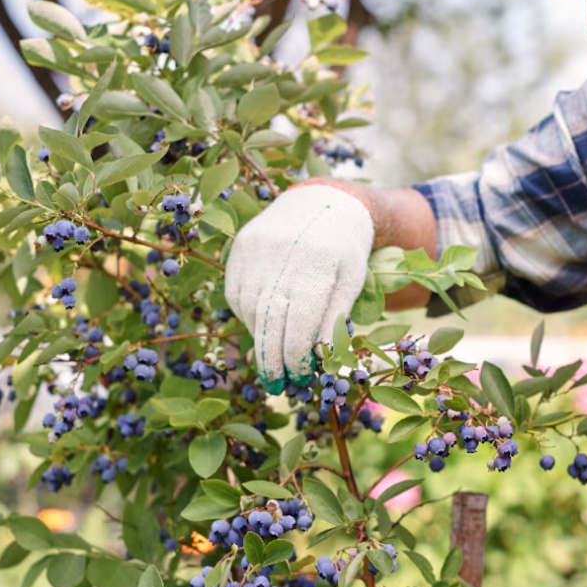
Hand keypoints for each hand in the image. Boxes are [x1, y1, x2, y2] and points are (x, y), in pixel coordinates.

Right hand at [224, 184, 372, 390]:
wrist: (322, 201)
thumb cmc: (344, 250)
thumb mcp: (351, 282)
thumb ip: (334, 319)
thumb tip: (319, 361)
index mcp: (318, 264)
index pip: (299, 323)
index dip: (296, 356)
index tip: (298, 379)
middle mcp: (283, 254)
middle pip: (269, 321)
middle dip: (272, 359)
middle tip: (277, 386)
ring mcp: (257, 248)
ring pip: (249, 309)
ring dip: (260, 339)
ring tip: (274, 355)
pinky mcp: (241, 247)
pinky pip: (236, 293)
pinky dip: (247, 315)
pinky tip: (262, 325)